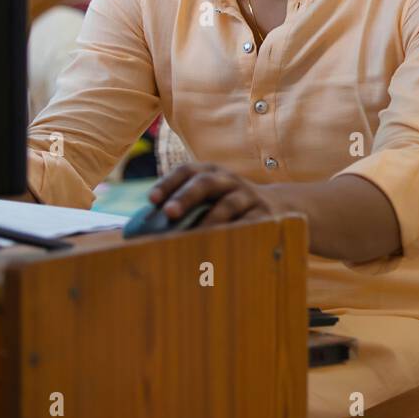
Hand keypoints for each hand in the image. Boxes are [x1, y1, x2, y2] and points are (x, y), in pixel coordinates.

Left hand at [149, 162, 277, 226]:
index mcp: (211, 174)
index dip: (168, 183)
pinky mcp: (266, 215)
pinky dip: (236, 234)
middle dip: (186, 196)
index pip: (187, 171)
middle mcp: (229, 181)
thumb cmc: (228, 207)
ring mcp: (249, 196)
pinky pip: (250, 224)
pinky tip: (223, 246)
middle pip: (206, 182)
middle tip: (170, 213)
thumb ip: (183, 208)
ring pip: (229, 204)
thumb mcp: (210, 198)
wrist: (277, 205)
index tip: (152, 200)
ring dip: (210, 219)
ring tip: (195, 236)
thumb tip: (140, 232)